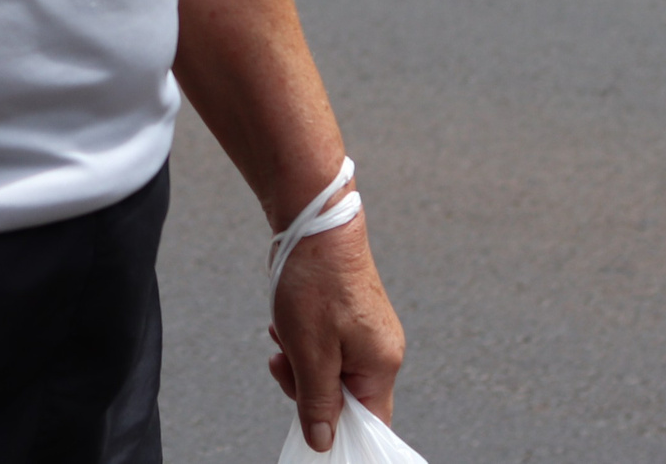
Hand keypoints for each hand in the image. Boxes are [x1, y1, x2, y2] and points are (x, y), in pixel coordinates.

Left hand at [267, 216, 405, 451]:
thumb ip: (318, 401)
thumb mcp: (311, 352)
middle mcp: (381, 352)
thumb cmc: (316, 284)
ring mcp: (367, 334)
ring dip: (300, 360)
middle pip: (344, 398)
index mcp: (381, 365)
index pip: (370, 424)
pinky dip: (303, 341)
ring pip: (329, 370)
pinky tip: (286, 323)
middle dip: (307, 384)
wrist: (315, 223)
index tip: (307, 425)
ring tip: (283, 333)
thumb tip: (323, 441)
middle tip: (283, 362)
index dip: (339, 432)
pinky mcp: (350, 318)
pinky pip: (326, 346)